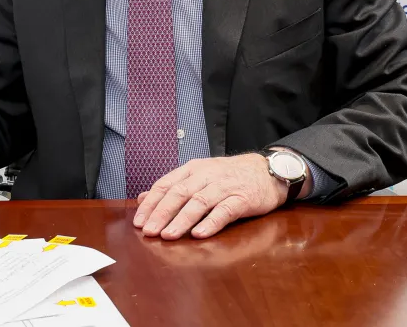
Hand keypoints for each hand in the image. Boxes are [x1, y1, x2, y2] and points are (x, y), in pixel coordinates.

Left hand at [131, 154, 287, 239]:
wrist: (267, 171)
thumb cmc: (229, 176)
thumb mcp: (198, 176)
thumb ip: (171, 187)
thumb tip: (143, 199)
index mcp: (192, 170)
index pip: (166, 185)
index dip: (151, 204)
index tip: (139, 222)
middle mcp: (206, 176)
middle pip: (179, 193)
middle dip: (162, 213)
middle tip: (149, 231)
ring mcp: (225, 187)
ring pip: (199, 202)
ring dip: (182, 219)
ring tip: (168, 235)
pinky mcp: (243, 199)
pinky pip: (225, 211)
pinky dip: (211, 222)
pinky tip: (199, 234)